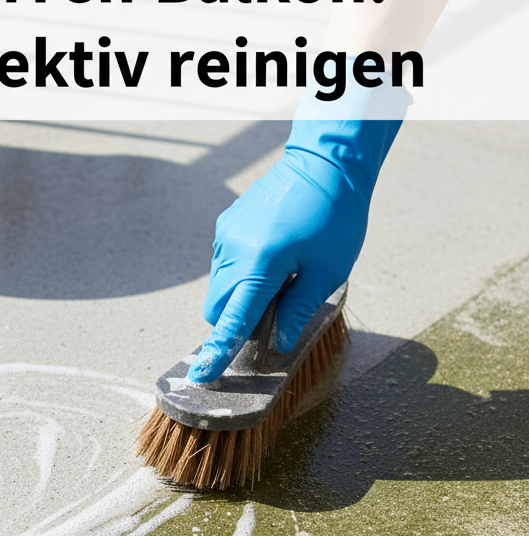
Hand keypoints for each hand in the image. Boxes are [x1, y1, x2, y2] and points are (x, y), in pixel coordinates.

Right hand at [187, 117, 402, 382]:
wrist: (326, 160)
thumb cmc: (335, 214)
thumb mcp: (327, 271)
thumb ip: (297, 310)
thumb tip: (276, 341)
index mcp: (260, 264)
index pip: (232, 319)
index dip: (218, 351)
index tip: (201, 375)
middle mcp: (233, 250)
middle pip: (217, 307)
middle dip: (235, 318)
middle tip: (275, 310)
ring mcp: (226, 236)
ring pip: (220, 285)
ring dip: (241, 293)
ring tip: (281, 273)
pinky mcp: (227, 225)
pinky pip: (225, 263)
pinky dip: (242, 272)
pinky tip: (274, 255)